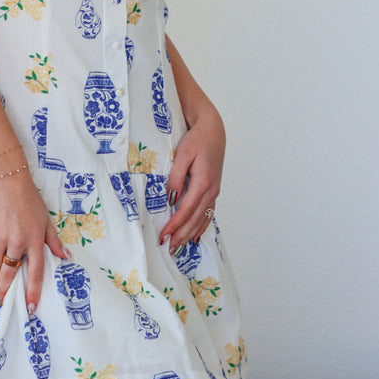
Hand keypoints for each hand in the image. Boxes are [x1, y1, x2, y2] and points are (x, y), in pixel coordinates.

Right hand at [0, 169, 68, 312]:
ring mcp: (1, 235)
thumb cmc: (30, 198)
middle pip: (10, 272)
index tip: (30, 307)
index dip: (33, 291)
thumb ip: (53, 240)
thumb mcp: (46, 218)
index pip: (36, 272)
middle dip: (4, 292)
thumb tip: (66, 257)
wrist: (9, 178)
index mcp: (35, 240)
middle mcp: (18, 241)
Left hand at [159, 103, 224, 252]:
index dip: (174, 225)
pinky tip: (195, 236)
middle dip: (181, 235)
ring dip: (190, 234)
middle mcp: (211, 190)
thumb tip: (171, 198)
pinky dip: (201, 227)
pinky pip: (208, 213)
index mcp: (203, 182)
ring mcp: (214, 191)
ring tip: (179, 247)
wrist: (213, 130)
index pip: (186, 210)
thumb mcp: (183, 154)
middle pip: (195, 219)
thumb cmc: (196, 140)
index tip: (164, 235)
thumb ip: (176, 177)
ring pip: (202, 219)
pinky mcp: (214, 190)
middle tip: (169, 248)